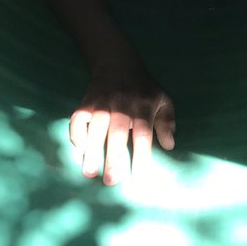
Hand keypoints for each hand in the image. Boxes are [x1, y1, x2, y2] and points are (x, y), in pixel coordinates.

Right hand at [69, 56, 174, 185]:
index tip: (139, 176)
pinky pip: (78, 120)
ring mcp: (102, 103)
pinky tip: (80, 150)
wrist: (118, 63)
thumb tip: (170, 146)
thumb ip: (167, 122)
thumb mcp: (163, 100)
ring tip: (89, 173)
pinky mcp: (86, 102)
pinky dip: (77, 134)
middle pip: (117, 133)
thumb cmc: (144, 89)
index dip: (141, 155)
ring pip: (96, 128)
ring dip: (91, 151)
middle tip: (111, 181)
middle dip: (114, 157)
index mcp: (143, 106)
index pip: (143, 134)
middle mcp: (122, 105)